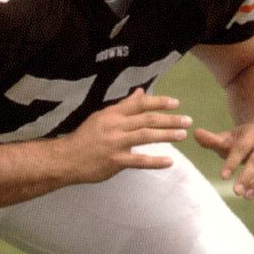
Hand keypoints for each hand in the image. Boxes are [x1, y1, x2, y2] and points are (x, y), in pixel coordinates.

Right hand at [64, 88, 192, 182]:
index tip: (175, 103)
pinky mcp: (115, 161)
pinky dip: (155, 161)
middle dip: (169, 119)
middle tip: (187, 120)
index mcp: (112, 114)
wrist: (67, 158)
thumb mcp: (102, 117)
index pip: (139, 104)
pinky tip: (169, 161)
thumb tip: (141, 93)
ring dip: (166, 135)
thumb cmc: (85, 137)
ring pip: (145, 136)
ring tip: (182, 135)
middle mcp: (115, 126)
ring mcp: (116, 144)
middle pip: (147, 120)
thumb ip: (123, 107)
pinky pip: (139, 160)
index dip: (158, 102)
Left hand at [193, 123, 253, 199]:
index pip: (243, 148)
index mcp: (253, 132)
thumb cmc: (241, 141)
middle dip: (247, 176)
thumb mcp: (227, 139)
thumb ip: (212, 140)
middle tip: (235, 192)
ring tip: (247, 196)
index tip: (223, 177)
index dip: (233, 162)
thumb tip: (195, 133)